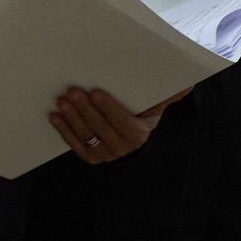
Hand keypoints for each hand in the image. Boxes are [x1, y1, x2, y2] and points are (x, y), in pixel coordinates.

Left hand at [49, 86, 184, 163]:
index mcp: (139, 134)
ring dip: (72, 118)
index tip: (96, 92)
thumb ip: (167, 95)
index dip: (109, 108)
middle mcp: (123, 148)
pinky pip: (76, 145)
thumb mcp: (155, 108)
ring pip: (87, 136)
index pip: (123, 122)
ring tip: (61, 101)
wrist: (132, 141)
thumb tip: (186, 83)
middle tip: (72, 91)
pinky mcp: (92, 156)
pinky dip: (64, 131)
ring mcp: (106, 154)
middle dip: (86, 109)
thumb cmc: (142, 117)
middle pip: (101, 128)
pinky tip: (54, 116)